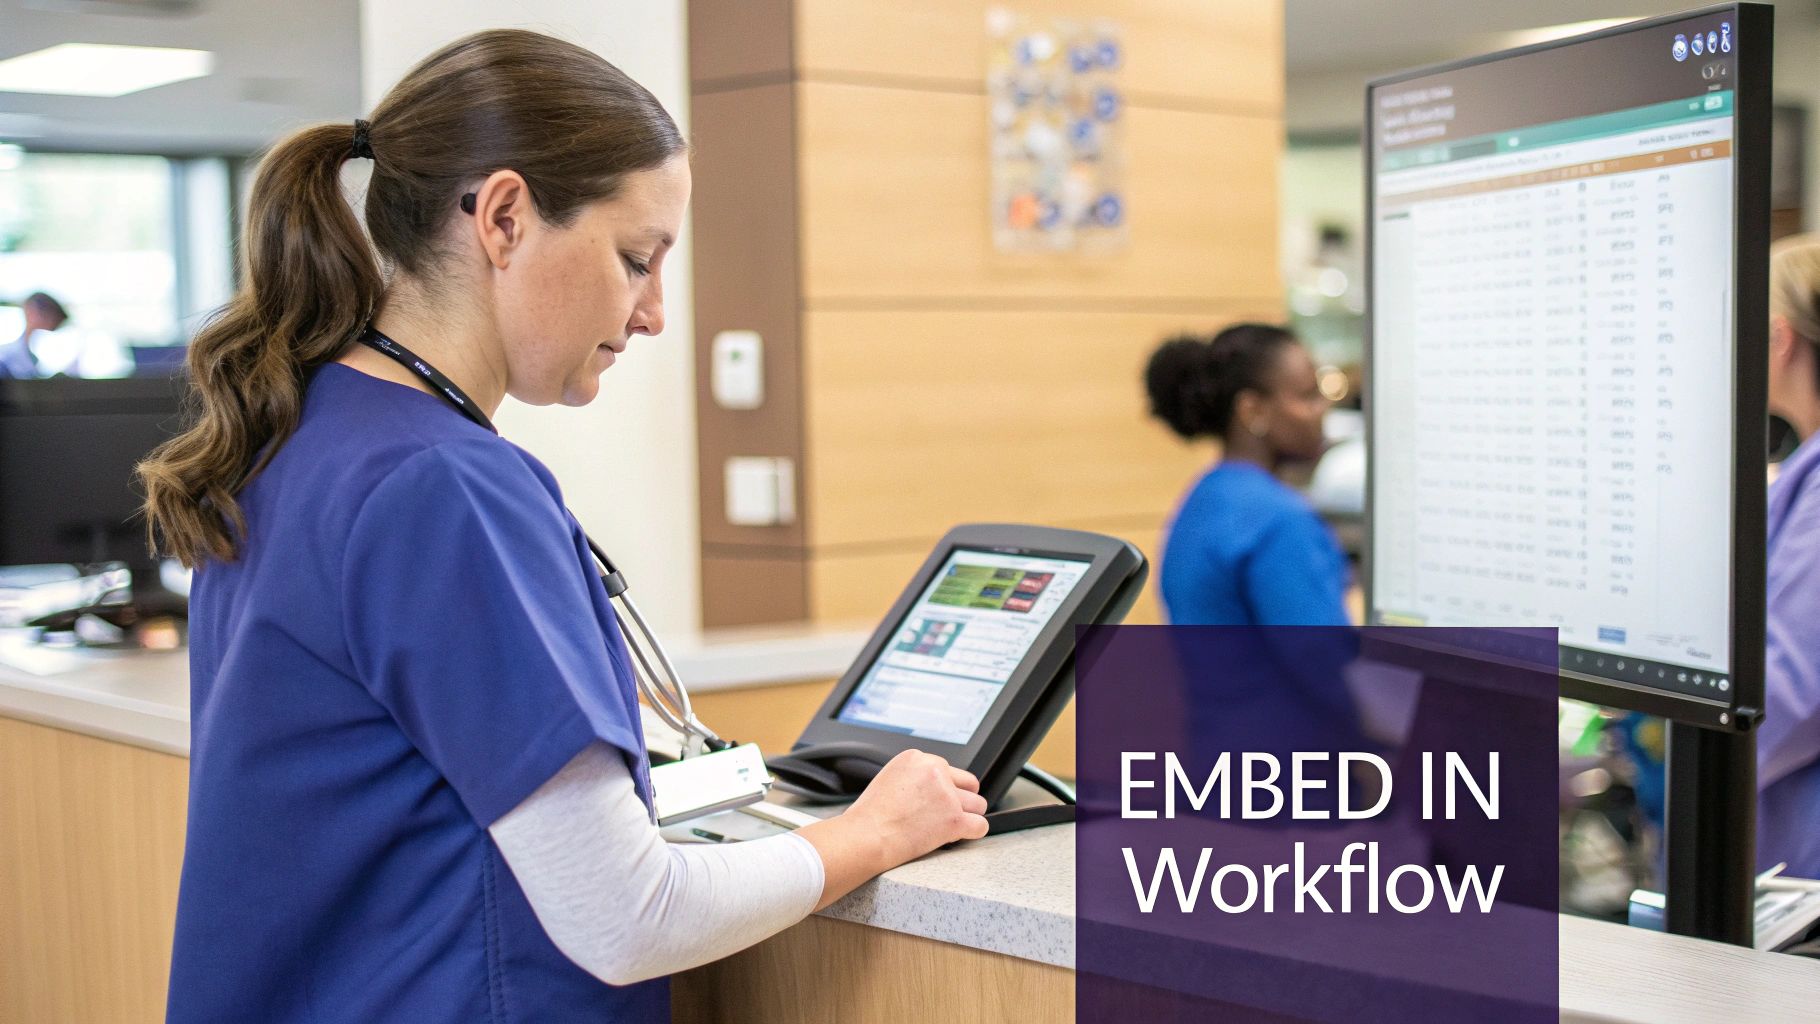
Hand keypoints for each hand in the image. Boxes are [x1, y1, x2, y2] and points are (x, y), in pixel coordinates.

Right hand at [795, 749, 988, 909]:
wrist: (865, 837)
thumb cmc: (870, 816)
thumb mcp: (890, 778)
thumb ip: (916, 777)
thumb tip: (934, 788)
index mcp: (918, 758)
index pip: (948, 770)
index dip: (944, 789)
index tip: (933, 802)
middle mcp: (935, 771)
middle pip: (969, 785)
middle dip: (961, 800)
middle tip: (943, 815)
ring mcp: (947, 795)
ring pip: (978, 805)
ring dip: (966, 817)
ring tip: (944, 828)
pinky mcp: (954, 819)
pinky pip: (980, 825)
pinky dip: (972, 833)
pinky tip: (957, 836)